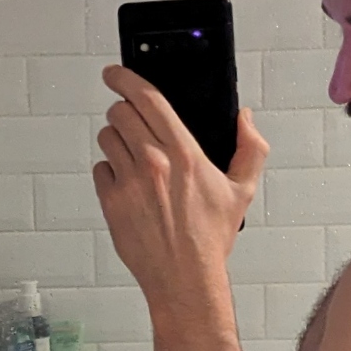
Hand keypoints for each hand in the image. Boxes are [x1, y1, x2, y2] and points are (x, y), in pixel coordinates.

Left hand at [93, 65, 266, 308]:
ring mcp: (128, 182)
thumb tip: (245, 118)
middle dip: (123, 112)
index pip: (147, 98)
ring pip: (106, 138)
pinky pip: (99, 169)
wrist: (184, 278)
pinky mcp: (111, 202)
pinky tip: (128, 185)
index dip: (125, 78)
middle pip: (120, 113)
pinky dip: (109, 172)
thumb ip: (251, 148)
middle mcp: (153, 163)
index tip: (115, 72)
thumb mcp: (242, 190)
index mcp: (185, 153)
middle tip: (131, 122)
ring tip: (133, 158)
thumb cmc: (210, 238)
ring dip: (116, 140)